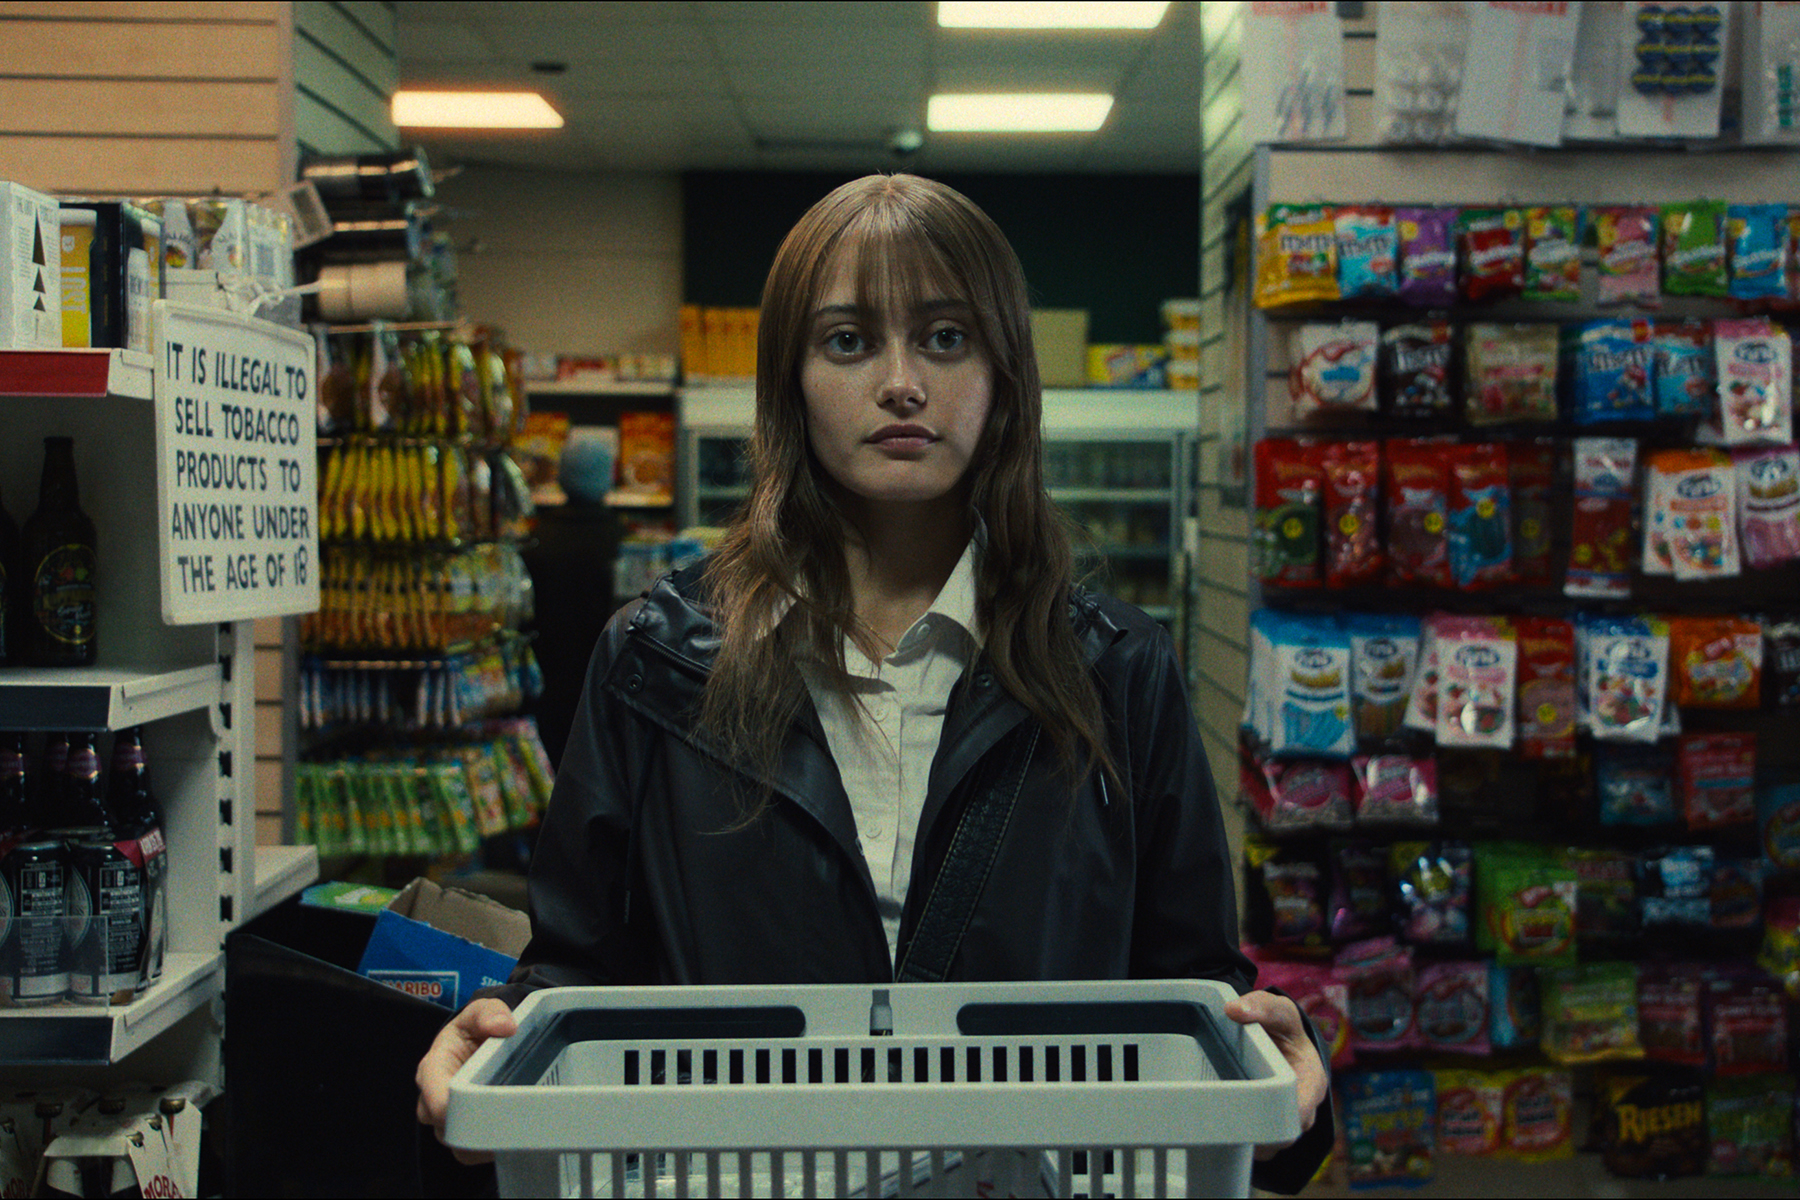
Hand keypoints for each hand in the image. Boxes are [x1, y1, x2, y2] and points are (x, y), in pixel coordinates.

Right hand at [415, 997, 517, 1164]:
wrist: (480, 1039)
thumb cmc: (475, 1027)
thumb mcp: (481, 1011)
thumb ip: (489, 1013)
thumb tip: (504, 1026)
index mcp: (433, 1068)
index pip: (434, 1099)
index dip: (455, 1111)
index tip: (483, 1112)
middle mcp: (433, 1097)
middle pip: (444, 1128)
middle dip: (471, 1131)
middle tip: (507, 1127)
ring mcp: (445, 1117)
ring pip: (456, 1145)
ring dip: (481, 1145)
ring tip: (512, 1135)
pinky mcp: (461, 1129)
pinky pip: (470, 1150)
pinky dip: (487, 1149)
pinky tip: (510, 1139)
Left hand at [1224, 990, 1328, 1160]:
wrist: (1280, 1040)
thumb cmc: (1284, 1028)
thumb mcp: (1278, 1012)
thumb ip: (1261, 1007)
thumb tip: (1234, 1009)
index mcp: (1313, 1082)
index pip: (1300, 1113)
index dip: (1276, 1119)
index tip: (1246, 1115)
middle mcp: (1305, 1108)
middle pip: (1285, 1137)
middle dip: (1258, 1137)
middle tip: (1221, 1127)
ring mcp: (1290, 1122)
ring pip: (1272, 1146)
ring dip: (1248, 1142)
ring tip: (1217, 1128)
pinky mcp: (1274, 1128)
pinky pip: (1261, 1145)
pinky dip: (1243, 1141)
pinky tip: (1220, 1130)